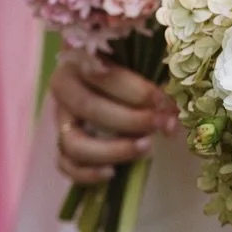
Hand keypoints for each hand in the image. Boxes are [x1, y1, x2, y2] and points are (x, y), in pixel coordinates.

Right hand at [51, 46, 176, 184]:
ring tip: (145, 148)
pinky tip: (113, 172)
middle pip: (88, 107)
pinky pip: (65, 164)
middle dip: (130, 120)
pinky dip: (87, 173)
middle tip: (160, 124)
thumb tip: (170, 121)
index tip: (164, 103)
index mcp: (81, 58)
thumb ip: (160, 89)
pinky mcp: (63, 144)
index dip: (137, 91)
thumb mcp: (147, 71)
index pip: (103, 75)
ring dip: (112, 150)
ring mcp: (61, 119)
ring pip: (73, 142)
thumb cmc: (134, 74)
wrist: (118, 90)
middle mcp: (64, 87)